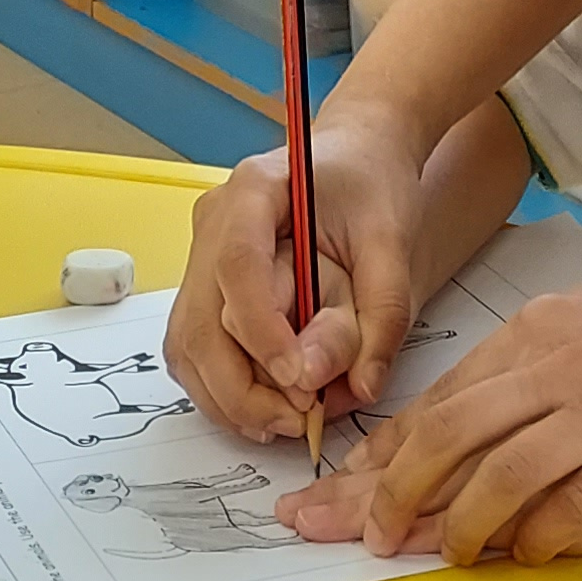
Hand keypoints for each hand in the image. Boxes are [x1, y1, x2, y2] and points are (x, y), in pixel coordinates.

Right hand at [166, 117, 430, 440]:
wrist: (356, 155)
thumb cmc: (372, 185)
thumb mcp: (393, 239)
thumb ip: (381, 310)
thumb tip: (357, 385)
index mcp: (253, 189)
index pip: (238, 265)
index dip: (261, 331)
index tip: (299, 381)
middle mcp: (212, 223)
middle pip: (200, 319)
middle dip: (244, 385)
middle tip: (301, 421)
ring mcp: (200, 258)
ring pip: (188, 346)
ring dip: (230, 398)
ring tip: (287, 425)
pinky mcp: (205, 291)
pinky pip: (197, 352)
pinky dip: (224, 392)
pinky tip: (267, 412)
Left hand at [348, 247, 581, 565]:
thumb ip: (529, 362)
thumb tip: (471, 409)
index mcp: (539, 329)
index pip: (441, 396)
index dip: (387, 451)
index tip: (349, 487)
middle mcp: (560, 365)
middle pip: (449, 434)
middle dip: (395, 492)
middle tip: (369, 534)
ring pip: (502, 474)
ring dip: (460, 524)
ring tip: (444, 554)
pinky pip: (575, 503)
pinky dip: (539, 537)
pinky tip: (525, 555)